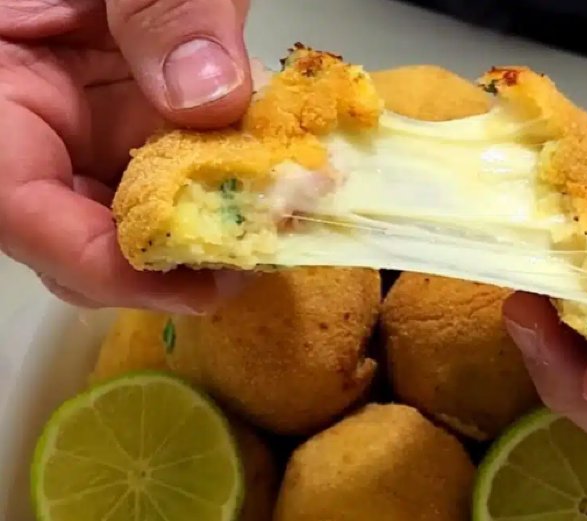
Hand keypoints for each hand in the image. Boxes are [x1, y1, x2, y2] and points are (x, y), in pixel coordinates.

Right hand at [0, 0, 251, 312]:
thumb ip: (160, 7)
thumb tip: (209, 97)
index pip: (21, 210)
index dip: (104, 263)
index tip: (196, 280)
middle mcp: (38, 125)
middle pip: (86, 234)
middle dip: (175, 257)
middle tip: (263, 249)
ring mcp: (88, 125)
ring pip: (141, 209)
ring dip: (213, 220)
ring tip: (284, 213)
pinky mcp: (134, 115)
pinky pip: (176, 167)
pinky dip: (227, 176)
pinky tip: (276, 171)